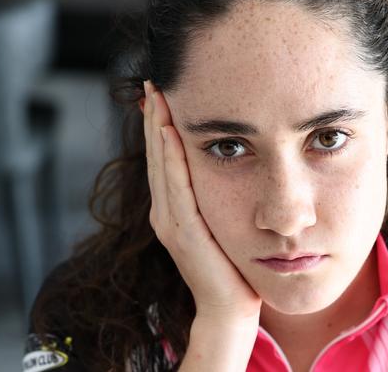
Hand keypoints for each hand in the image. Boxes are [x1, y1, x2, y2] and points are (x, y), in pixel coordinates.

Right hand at [142, 80, 261, 323]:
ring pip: (162, 165)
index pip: (164, 157)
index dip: (160, 124)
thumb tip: (232, 159)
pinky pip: (176, 187)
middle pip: (157, 155)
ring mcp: (170, 222)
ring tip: (157, 95)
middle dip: (155, 117)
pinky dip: (170, 158)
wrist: (232, 306)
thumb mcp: (223, 218)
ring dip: (157, 128)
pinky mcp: (183, 232)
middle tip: (155, 80)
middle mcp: (165, 211)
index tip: (163, 91)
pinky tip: (168, 131)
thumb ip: (217, 193)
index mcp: (174, 207)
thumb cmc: (233, 262)